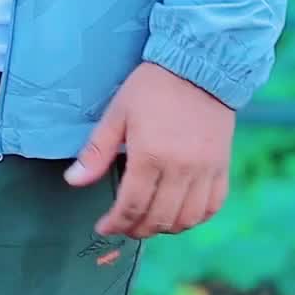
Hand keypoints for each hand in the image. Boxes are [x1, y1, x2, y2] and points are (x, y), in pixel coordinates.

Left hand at [63, 61, 233, 246]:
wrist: (198, 66)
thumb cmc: (152, 87)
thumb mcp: (118, 112)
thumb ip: (97, 150)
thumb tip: (73, 181)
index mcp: (150, 155)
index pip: (131, 206)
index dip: (115, 223)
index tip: (103, 227)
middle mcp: (180, 169)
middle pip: (158, 219)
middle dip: (136, 229)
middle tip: (123, 225)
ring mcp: (204, 171)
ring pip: (185, 220)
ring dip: (165, 228)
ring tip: (149, 220)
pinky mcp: (221, 167)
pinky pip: (211, 207)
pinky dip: (194, 218)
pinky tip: (179, 213)